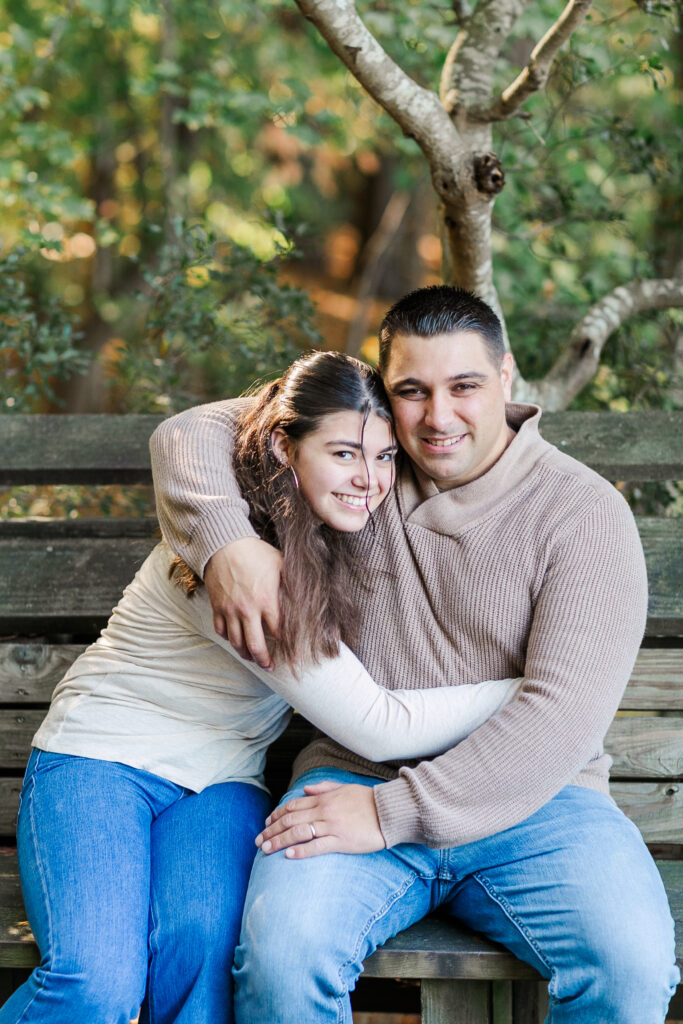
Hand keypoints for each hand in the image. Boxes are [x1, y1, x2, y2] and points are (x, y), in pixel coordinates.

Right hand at [204, 538, 282, 668]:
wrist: (225, 543)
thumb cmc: (256, 552)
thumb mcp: (281, 563)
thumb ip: (293, 581)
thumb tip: (309, 593)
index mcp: (267, 600)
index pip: (280, 632)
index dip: (288, 646)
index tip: (294, 655)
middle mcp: (248, 609)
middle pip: (256, 645)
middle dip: (264, 660)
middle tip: (270, 666)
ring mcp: (230, 610)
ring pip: (236, 642)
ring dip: (245, 654)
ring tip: (252, 658)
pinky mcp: (217, 607)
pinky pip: (220, 630)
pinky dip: (227, 638)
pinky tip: (235, 640)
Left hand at [255, 781, 385, 858]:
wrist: (389, 812)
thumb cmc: (368, 801)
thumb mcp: (344, 788)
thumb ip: (323, 788)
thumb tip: (305, 789)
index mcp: (324, 798)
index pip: (293, 806)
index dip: (277, 815)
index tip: (267, 824)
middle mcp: (324, 811)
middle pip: (291, 820)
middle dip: (272, 830)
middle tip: (259, 840)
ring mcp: (332, 826)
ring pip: (298, 833)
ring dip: (279, 841)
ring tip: (266, 849)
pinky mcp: (341, 841)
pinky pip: (316, 846)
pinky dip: (301, 851)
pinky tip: (288, 856)